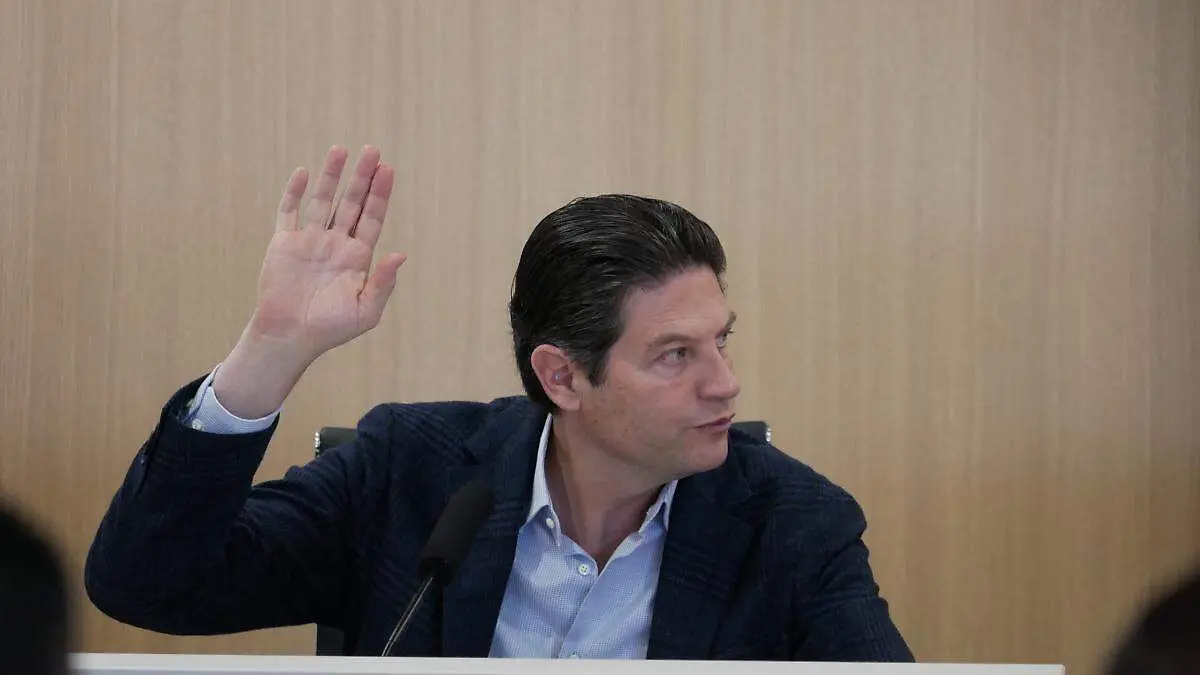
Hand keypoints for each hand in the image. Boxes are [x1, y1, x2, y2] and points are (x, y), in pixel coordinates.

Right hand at [251, 145, 405, 358]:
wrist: (290, 336)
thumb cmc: (330, 328)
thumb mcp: (365, 310)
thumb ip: (383, 282)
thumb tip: (401, 254)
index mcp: (357, 256)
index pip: (371, 218)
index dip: (380, 194)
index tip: (388, 170)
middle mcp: (335, 243)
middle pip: (351, 202)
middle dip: (362, 177)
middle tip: (373, 150)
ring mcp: (309, 240)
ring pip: (322, 200)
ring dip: (331, 176)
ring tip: (341, 150)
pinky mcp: (284, 243)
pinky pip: (289, 211)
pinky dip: (294, 192)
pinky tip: (304, 172)